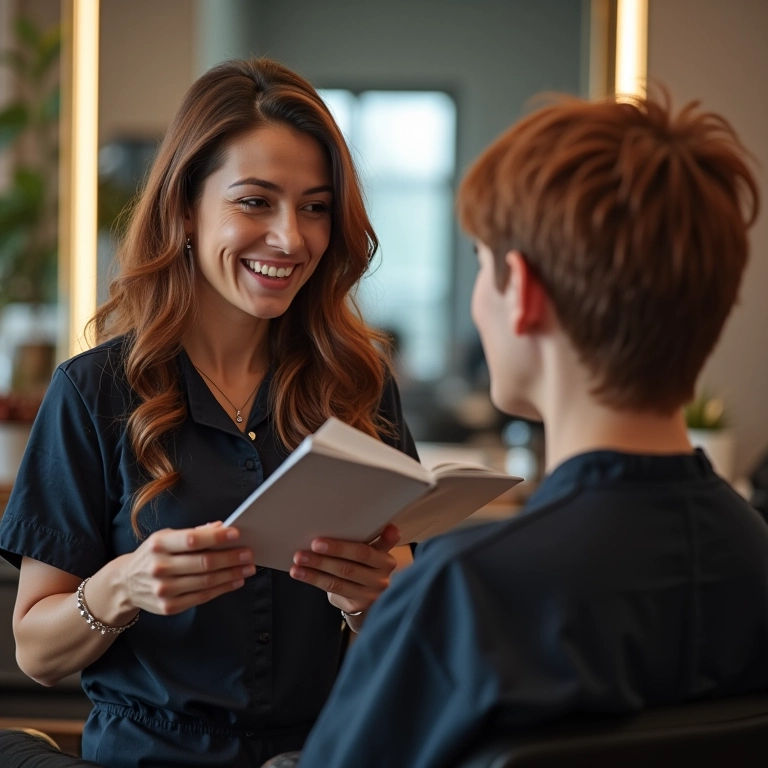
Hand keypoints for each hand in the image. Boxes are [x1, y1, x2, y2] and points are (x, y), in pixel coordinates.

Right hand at [117, 522, 255, 615]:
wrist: (126, 584)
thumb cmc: (153, 554)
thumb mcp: (166, 537)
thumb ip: (193, 532)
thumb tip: (221, 527)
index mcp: (159, 544)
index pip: (192, 540)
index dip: (216, 537)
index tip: (236, 534)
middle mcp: (159, 567)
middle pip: (203, 563)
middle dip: (230, 558)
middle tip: (248, 553)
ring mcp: (163, 589)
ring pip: (206, 582)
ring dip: (231, 574)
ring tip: (248, 568)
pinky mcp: (169, 606)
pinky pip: (202, 597)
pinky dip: (222, 589)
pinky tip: (235, 581)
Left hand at [289, 524, 400, 617]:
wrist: (372, 593)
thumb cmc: (368, 564)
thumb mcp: (375, 550)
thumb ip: (376, 539)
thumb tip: (387, 526)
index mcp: (386, 561)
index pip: (364, 553)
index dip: (341, 548)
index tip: (319, 542)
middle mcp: (381, 580)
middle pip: (349, 568)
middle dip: (325, 558)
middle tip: (306, 549)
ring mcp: (370, 596)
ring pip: (337, 581)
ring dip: (314, 570)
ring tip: (297, 561)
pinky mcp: (356, 606)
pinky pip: (332, 590)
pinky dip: (314, 580)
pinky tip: (300, 573)